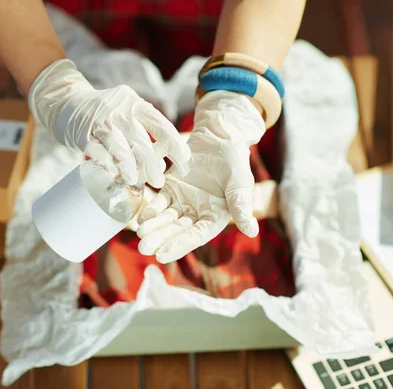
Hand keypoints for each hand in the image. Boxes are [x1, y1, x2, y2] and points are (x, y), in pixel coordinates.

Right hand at [28, 59, 189, 187]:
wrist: (66, 101)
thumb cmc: (104, 113)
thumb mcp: (126, 110)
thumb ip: (143, 130)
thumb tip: (164, 162)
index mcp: (134, 103)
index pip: (160, 123)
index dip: (175, 143)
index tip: (185, 161)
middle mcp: (118, 110)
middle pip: (140, 139)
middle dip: (152, 162)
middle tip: (160, 180)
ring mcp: (99, 122)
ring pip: (119, 147)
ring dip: (130, 167)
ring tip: (138, 181)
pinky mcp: (82, 134)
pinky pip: (97, 152)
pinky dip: (107, 164)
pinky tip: (115, 175)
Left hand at [136, 91, 264, 262]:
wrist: (219, 138)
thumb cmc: (234, 161)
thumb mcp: (240, 183)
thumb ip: (241, 207)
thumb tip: (252, 231)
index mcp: (215, 218)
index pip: (196, 236)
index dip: (179, 245)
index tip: (161, 255)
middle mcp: (197, 214)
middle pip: (177, 230)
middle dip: (161, 239)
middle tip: (143, 248)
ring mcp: (183, 203)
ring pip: (166, 219)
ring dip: (153, 227)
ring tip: (139, 234)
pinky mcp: (171, 190)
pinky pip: (159, 202)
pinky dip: (150, 210)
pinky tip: (141, 217)